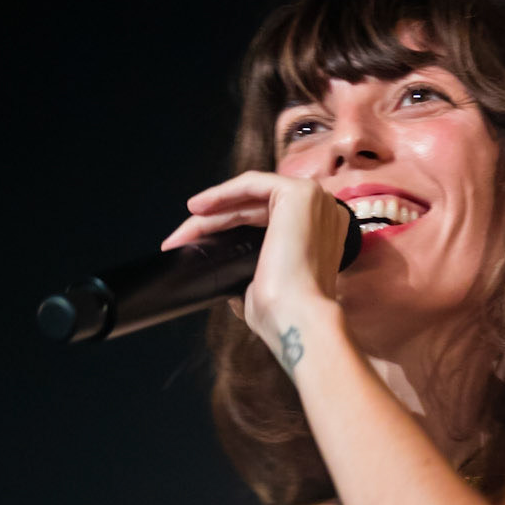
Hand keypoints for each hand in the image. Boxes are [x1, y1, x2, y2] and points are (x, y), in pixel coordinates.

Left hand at [161, 171, 351, 364]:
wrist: (296, 319)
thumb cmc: (283, 313)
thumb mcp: (261, 287)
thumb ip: (248, 272)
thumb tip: (227, 278)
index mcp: (319, 235)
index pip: (267, 219)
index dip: (228, 226)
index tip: (196, 242)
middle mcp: (323, 215)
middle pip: (255, 207)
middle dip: (213, 221)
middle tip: (181, 239)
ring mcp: (315, 201)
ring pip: (250, 195)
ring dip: (213, 209)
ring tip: (183, 230)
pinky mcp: (300, 194)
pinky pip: (252, 184)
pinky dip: (223, 193)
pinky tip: (198, 209)